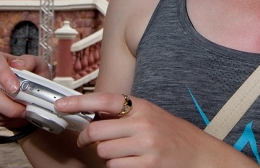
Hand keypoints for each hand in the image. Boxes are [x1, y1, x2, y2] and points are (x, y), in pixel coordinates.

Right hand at [0, 52, 49, 130]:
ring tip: (15, 111)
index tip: (16, 88)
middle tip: (22, 109)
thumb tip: (18, 65)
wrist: (26, 101)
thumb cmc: (31, 81)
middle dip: (8, 106)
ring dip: (5, 115)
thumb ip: (31, 62)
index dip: (3, 74)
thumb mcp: (39, 68)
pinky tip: (5, 117)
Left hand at [57, 93, 217, 167]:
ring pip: (103, 152)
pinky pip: (115, 167)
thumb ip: (125, 114)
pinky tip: (131, 163)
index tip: (60, 106)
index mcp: (142, 107)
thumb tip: (94, 115)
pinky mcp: (147, 164)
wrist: (199, 154)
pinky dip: (117, 167)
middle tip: (88, 141)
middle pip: (97, 130)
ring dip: (106, 155)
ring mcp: (145, 144)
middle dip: (88, 139)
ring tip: (121, 153)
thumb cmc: (171, 135)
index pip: (105, 99)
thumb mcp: (150, 116)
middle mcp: (143, 123)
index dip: (78, 102)